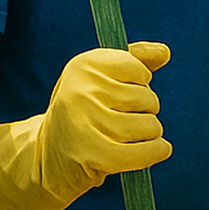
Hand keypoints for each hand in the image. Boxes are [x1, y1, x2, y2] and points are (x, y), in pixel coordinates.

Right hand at [0, 43, 171, 209]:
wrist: (44, 157)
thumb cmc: (82, 113)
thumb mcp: (99, 79)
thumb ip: (135, 61)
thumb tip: (164, 52)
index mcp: (84, 65)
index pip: (140, 70)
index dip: (139, 85)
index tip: (121, 95)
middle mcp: (81, 90)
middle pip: (147, 99)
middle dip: (144, 111)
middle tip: (120, 121)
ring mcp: (86, 123)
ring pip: (149, 125)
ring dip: (149, 134)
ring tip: (127, 137)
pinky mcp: (95, 154)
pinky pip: (145, 151)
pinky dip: (156, 151)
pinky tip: (156, 150)